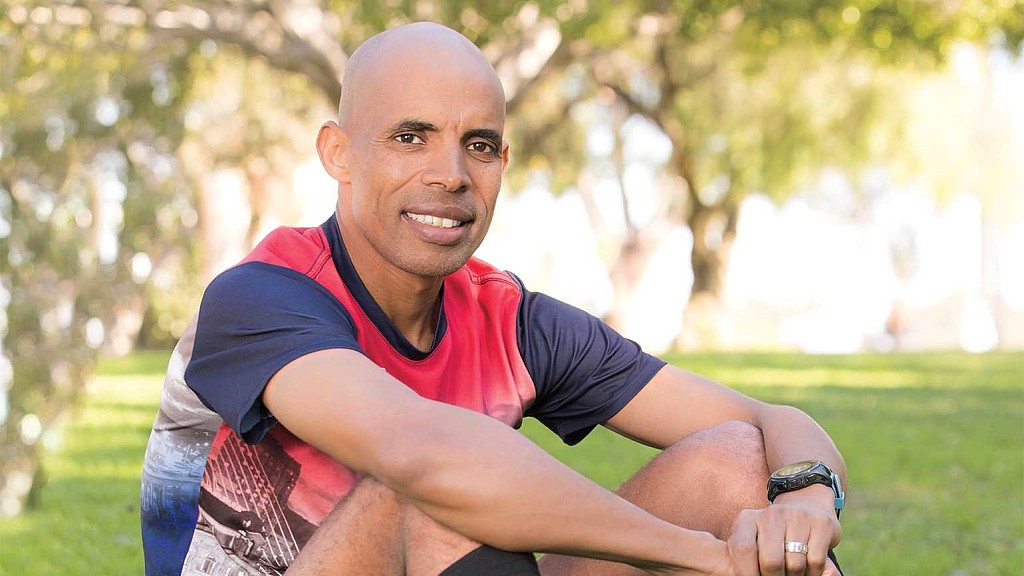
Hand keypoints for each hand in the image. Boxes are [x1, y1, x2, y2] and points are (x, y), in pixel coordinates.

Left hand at [725, 485, 841, 575]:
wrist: (806, 509)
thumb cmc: (773, 536)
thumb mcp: (753, 543)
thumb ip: (745, 558)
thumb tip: (740, 575)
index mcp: (748, 519)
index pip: (743, 548)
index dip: (747, 572)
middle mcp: (771, 514)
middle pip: (771, 561)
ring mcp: (797, 516)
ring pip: (795, 565)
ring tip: (792, 573)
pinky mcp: (821, 523)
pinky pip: (816, 561)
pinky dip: (813, 573)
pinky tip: (808, 570)